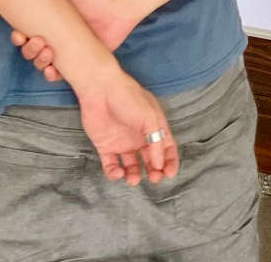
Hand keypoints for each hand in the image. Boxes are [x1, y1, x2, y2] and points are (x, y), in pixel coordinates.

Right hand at [11, 0, 147, 81]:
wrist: (118, 7)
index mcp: (48, 24)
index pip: (25, 35)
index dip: (19, 38)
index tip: (20, 35)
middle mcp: (54, 38)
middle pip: (31, 51)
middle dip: (30, 50)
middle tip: (40, 41)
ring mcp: (66, 52)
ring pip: (42, 64)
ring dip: (40, 62)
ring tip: (49, 53)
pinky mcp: (80, 63)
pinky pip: (61, 75)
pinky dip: (53, 75)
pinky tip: (52, 71)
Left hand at [74, 68, 178, 185]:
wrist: (100, 90)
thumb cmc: (129, 98)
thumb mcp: (150, 118)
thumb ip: (156, 142)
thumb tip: (160, 163)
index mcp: (154, 128)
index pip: (166, 148)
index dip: (170, 162)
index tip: (169, 174)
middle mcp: (140, 137)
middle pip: (151, 159)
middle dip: (154, 171)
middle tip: (154, 179)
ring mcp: (123, 142)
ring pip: (132, 165)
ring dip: (134, 175)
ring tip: (133, 180)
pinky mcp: (106, 146)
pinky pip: (111, 165)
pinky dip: (114, 173)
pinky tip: (118, 172)